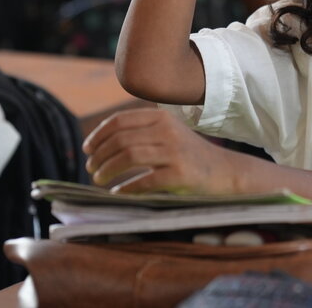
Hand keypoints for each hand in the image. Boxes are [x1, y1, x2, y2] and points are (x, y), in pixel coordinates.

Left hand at [83, 109, 236, 193]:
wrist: (224, 172)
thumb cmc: (189, 155)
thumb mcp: (169, 134)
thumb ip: (142, 132)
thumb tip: (99, 142)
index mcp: (162, 118)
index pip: (120, 120)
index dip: (98, 135)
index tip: (87, 149)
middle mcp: (169, 131)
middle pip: (121, 139)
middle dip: (99, 155)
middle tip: (90, 168)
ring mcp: (175, 152)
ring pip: (129, 156)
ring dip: (107, 170)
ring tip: (99, 179)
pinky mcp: (181, 174)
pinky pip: (145, 180)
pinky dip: (127, 188)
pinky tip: (119, 192)